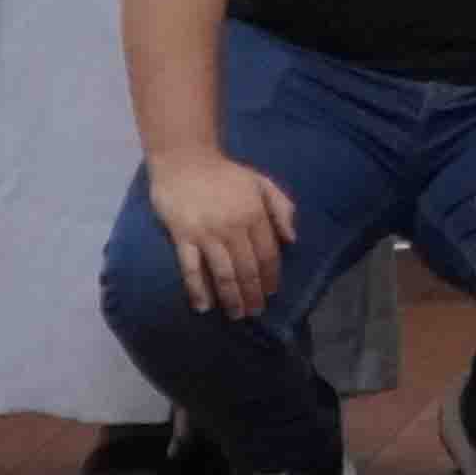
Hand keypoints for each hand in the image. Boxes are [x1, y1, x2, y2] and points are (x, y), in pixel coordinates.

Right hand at [147, 150, 299, 321]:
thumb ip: (281, 208)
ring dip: (232, 298)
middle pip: (248, 268)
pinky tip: (203, 307)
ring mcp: (206, 234)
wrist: (184, 160)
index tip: (272, 292)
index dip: (271, 276)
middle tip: (255, 312)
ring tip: (236, 314)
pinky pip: (191, 269)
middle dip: (253, 294)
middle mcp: (233, 227)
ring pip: (223, 274)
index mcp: (254, 214)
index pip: (268, 254)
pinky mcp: (183, 237)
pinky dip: (198, 290)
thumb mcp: (261, 182)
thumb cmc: (225, 174)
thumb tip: (292, 240)